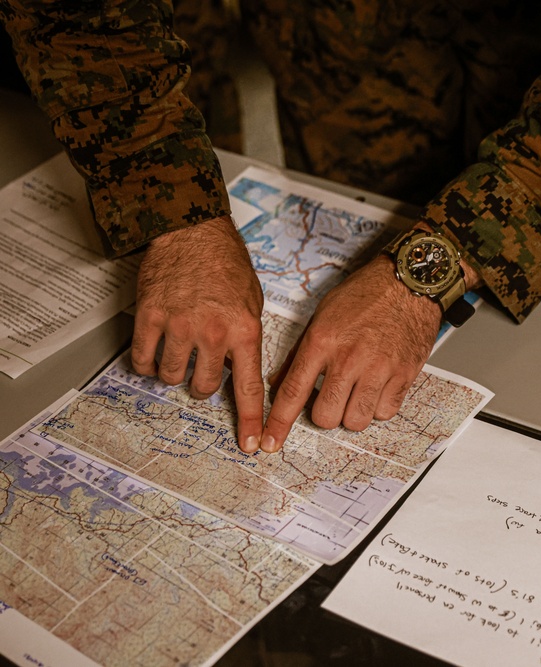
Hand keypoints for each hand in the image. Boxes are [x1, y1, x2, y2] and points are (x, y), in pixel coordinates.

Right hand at [131, 216, 264, 450]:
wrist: (193, 232)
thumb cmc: (226, 265)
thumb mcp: (252, 303)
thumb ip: (246, 340)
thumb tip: (241, 374)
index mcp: (244, 331)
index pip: (248, 387)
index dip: (250, 421)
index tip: (252, 446)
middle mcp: (212, 332)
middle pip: (204, 387)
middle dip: (202, 382)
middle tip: (201, 363)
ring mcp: (178, 326)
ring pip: (172, 377)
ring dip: (175, 371)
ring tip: (179, 349)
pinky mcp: (149, 317)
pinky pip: (144, 360)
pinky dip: (148, 362)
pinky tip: (156, 350)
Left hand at [258, 254, 443, 452]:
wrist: (409, 282)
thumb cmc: (365, 295)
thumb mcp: (323, 316)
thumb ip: (300, 353)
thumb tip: (279, 382)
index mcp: (323, 341)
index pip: (293, 392)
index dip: (279, 422)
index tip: (271, 441)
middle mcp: (349, 358)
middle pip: (326, 416)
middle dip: (325, 414)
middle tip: (332, 398)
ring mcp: (379, 368)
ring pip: (357, 420)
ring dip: (353, 413)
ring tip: (357, 392)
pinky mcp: (404, 374)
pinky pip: (386, 412)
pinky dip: (379, 406)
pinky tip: (378, 387)